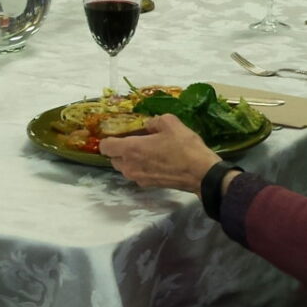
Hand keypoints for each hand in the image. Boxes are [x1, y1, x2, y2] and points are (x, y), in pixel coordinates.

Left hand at [101, 114, 220, 192]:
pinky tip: (157, 160)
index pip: (105, 146)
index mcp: (130, 149)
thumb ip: (153, 121)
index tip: (118, 133)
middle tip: (136, 140)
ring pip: (125, 167)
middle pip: (113, 158)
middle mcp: (130, 166)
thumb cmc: (184, 147)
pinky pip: (137, 174)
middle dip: (120, 149)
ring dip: (130, 159)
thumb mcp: (170, 123)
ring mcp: (138, 178)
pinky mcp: (148, 185)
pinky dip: (141, 167)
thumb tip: (148, 124)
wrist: (201, 173)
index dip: (109, 138)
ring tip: (148, 150)